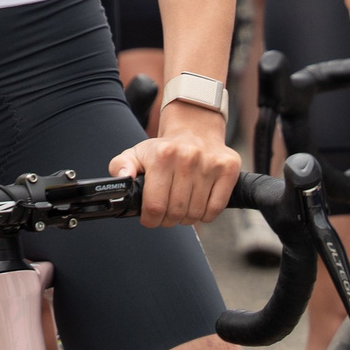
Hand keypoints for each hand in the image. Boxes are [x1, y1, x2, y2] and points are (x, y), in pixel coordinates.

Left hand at [112, 101, 240, 226]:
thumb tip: (123, 177)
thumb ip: (120, 166)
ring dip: (186, 218)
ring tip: (181, 206)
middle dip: (168, 219)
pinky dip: (205, 214)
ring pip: (196, 213)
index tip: (150, 218)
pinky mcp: (228, 168)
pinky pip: (215, 208)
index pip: (155, 206)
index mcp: (162, 156)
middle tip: (166, 212)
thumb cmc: (163, 150)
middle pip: (176, 212)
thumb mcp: (137, 154)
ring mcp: (210, 163)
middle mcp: (188, 158)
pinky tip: (198, 204)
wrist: (195, 130)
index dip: (151, 220)